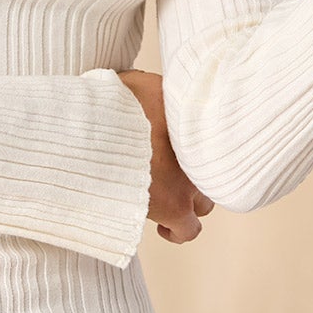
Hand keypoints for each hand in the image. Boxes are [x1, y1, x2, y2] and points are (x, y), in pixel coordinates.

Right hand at [118, 69, 215, 242]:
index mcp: (191, 122)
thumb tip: (138, 85)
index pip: (207, 139)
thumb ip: (146, 86)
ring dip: (185, 199)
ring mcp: (189, 180)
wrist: (104, 132)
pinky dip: (177, 230)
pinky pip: (188, 229)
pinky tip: (162, 226)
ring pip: (203, 200)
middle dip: (189, 173)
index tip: (168, 147)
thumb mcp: (135, 82)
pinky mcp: (175, 207)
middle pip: (208, 170)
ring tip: (163, 197)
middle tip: (164, 170)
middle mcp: (198, 151)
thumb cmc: (113, 104)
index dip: (188, 147)